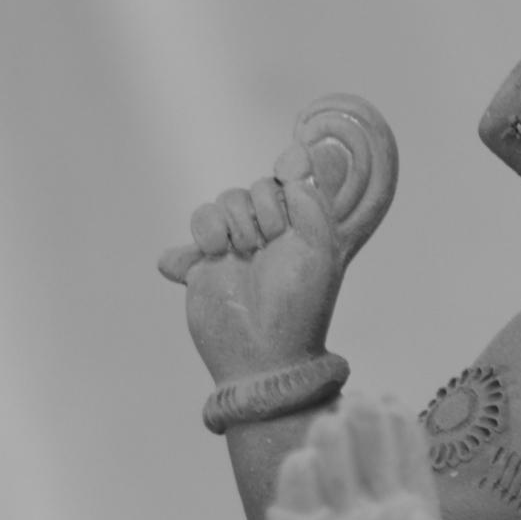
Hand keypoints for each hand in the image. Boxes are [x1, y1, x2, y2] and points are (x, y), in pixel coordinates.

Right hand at [159, 95, 396, 383]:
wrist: (260, 353)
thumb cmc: (299, 305)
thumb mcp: (321, 250)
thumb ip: (313, 201)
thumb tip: (293, 166)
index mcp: (306, 230)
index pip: (295, 180)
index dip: (293, 168)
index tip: (291, 169)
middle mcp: (274, 233)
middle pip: (257, 186)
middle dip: (263, 208)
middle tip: (267, 243)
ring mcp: (239, 244)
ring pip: (225, 199)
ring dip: (232, 223)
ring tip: (239, 255)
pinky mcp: (205, 258)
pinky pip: (199, 220)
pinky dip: (203, 235)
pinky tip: (210, 259)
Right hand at [268, 398, 461, 519]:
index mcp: (410, 514)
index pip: (407, 464)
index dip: (400, 433)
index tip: (393, 403)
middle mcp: (370, 511)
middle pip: (366, 460)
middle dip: (363, 429)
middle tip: (357, 401)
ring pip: (329, 476)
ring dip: (329, 451)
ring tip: (328, 426)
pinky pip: (294, 511)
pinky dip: (295, 490)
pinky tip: (300, 465)